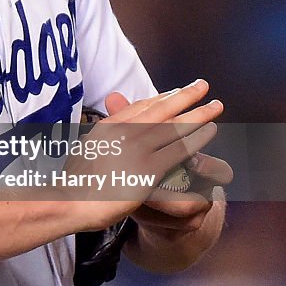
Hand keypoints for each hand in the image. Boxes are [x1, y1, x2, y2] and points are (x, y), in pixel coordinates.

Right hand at [74, 80, 223, 229]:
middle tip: (203, 85)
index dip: (162, 97)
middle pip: (162, 107)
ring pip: (176, 126)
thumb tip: (105, 128)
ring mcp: (137, 148)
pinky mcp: (148, 169)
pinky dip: (197, 138)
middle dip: (185, 95)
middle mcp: (125, 131)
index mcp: (109, 125)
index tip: (177, 92)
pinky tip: (210, 132)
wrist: (69, 200)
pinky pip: (179, 150)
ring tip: (216, 106)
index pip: (141, 106)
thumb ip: (101, 137)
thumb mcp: (84, 149)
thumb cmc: (73, 181)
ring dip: (199, 114)